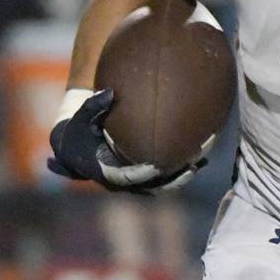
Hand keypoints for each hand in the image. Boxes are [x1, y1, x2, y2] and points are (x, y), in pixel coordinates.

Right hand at [47, 89, 205, 194]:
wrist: (79, 145)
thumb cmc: (82, 128)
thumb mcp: (83, 117)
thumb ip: (94, 106)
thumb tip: (109, 92)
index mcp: (104, 171)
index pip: (125, 177)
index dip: (141, 174)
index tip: (156, 167)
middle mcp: (121, 182)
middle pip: (150, 186)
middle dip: (170, 180)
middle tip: (190, 167)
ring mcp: (134, 182)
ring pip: (161, 185)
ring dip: (180, 177)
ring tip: (199, 164)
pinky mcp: (144, 178)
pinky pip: (165, 179)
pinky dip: (181, 171)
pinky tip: (200, 159)